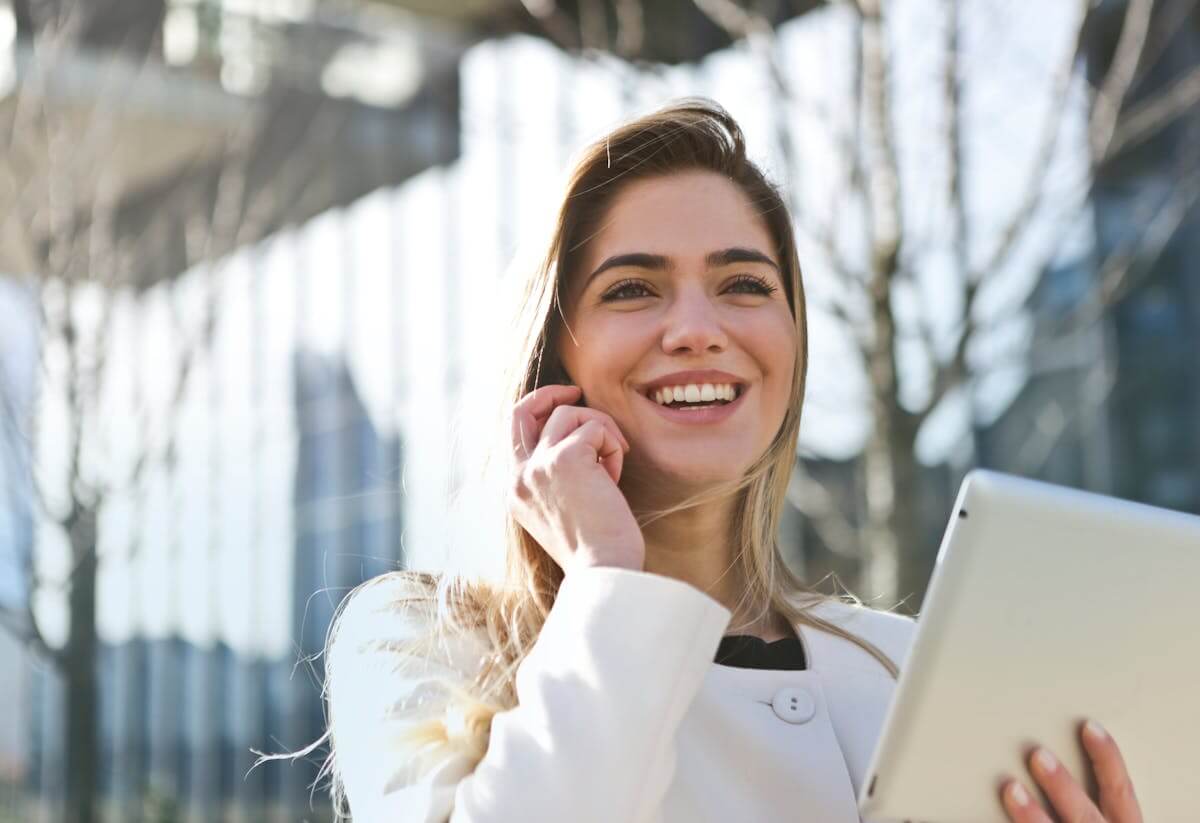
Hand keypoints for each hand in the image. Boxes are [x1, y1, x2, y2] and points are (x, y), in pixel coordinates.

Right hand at [507, 384, 644, 573]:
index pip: (514, 434)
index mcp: (515, 492)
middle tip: (577, 391)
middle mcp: (519, 477)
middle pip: (522, 411)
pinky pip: (595, 428)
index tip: (564, 406)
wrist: (604, 571)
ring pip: (569, 414)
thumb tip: (578, 441)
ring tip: (613, 465)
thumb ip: (557, 479)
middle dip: (550, 394)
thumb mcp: (562, 512)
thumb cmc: (596, 549)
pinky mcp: (566, 458)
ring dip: (601, 431)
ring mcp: (538, 466)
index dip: (538, 412)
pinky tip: (615, 477)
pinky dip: (612, 445)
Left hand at [1000, 719, 1142, 822]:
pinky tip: (982, 819)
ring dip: (1033, 815)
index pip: (1120, 793)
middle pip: (1087, 816)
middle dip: (1063, 787)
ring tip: (1010, 789)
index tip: (1088, 728)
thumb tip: (1047, 758)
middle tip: (1037, 756)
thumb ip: (1092, 802)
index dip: (1108, 759)